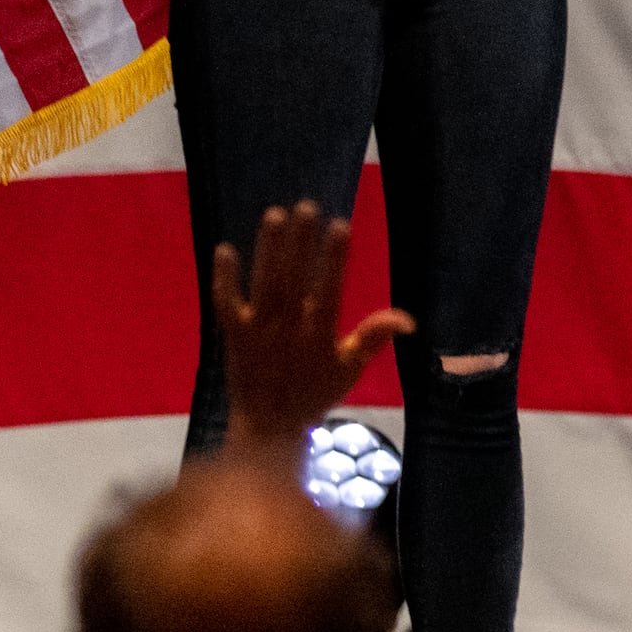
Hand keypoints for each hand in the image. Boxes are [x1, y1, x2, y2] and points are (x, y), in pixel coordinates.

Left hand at [210, 202, 415, 465]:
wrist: (269, 425)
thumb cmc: (315, 393)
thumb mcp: (350, 369)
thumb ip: (373, 339)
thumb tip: (407, 319)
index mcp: (319, 335)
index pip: (329, 289)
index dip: (334, 258)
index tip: (340, 225)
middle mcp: (287, 328)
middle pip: (293, 279)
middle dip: (299, 243)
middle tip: (306, 206)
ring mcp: (258, 330)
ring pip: (263, 284)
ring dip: (268, 250)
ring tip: (274, 215)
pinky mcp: (234, 334)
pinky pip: (226, 304)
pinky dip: (224, 280)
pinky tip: (224, 249)